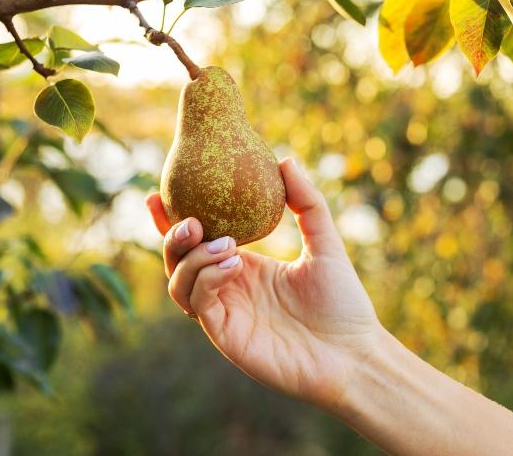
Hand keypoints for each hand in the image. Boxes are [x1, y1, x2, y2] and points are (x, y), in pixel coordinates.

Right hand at [146, 158, 381, 409]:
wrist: (354, 353)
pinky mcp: (227, 336)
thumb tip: (285, 160)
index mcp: (243, 266)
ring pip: (180, 283)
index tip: (157, 192)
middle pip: (178, 261)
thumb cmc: (343, 302)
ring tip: (224, 243)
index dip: (170, 219)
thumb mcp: (326, 244)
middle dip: (174, 237)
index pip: (196, 241)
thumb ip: (307, 203)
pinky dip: (207, 280)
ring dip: (193, 259)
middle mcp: (227, 289)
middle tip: (192, 220)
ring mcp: (225, 313)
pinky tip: (235, 265)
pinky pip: (199, 304)